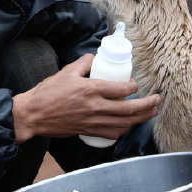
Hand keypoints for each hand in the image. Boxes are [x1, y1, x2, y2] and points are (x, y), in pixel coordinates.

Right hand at [12, 54, 159, 143]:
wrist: (34, 115)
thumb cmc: (48, 92)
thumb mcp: (67, 71)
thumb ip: (85, 62)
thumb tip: (97, 58)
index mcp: (91, 89)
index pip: (122, 89)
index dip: (134, 87)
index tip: (136, 85)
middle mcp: (95, 107)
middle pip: (129, 109)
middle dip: (148, 105)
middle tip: (157, 100)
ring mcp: (93, 121)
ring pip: (124, 123)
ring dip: (141, 119)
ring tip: (151, 113)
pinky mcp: (88, 131)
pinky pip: (112, 133)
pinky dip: (124, 129)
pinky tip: (129, 125)